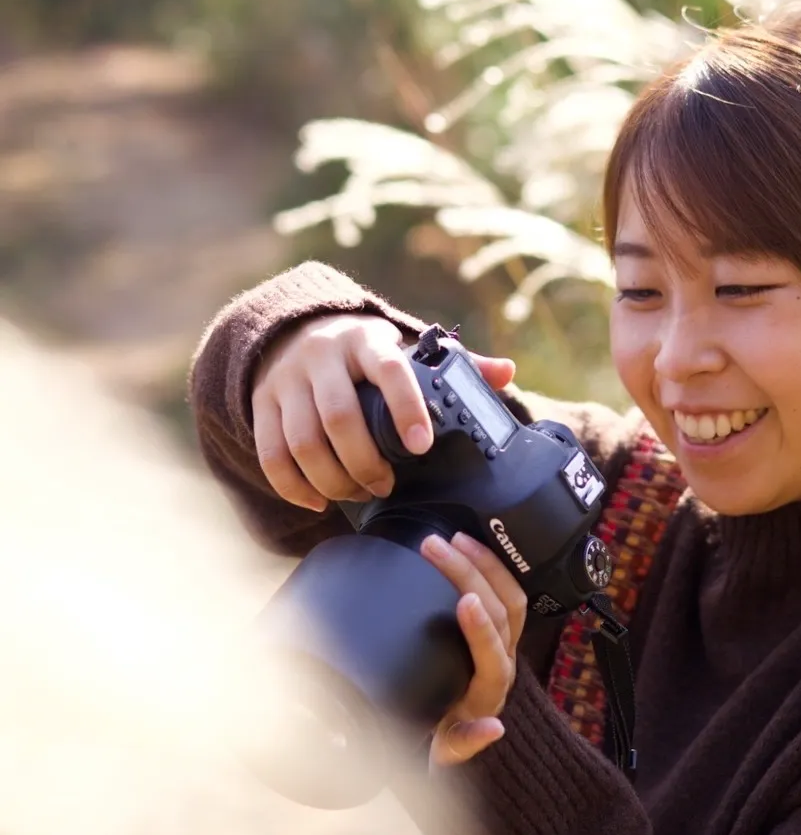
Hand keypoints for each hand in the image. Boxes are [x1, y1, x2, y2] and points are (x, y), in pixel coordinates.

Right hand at [252, 312, 516, 510]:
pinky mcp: (260, 404)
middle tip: (385, 486)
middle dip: (364, 463)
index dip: (405, 409)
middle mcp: (322, 356)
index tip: (421, 447)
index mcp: (368, 340)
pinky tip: (318, 502)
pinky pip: (271, 453)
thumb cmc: (367, 354)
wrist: (295, 332)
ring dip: (332, 480)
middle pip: (339, 417)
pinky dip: (293, 486)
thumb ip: (458, 363)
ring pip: (303, 441)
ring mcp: (287, 380)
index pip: (389, 371)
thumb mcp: (406, 350)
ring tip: (356, 495)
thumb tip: (506, 372)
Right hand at [421, 531, 527, 765]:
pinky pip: (505, 592)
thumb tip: (492, 730)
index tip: (464, 601)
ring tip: (454, 539)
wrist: (450, 736)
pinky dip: (489, 566)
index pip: (493, 656)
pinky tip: (468, 545)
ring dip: (485, 564)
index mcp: (488, 692)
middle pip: (502, 613)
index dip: (482, 629)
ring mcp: (504, 645)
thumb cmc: (440, 740)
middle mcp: (503, 665)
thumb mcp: (444, 753)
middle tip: (436, 548)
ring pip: (510, 597)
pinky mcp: (498, 631)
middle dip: (472, 575)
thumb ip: (462, 746)